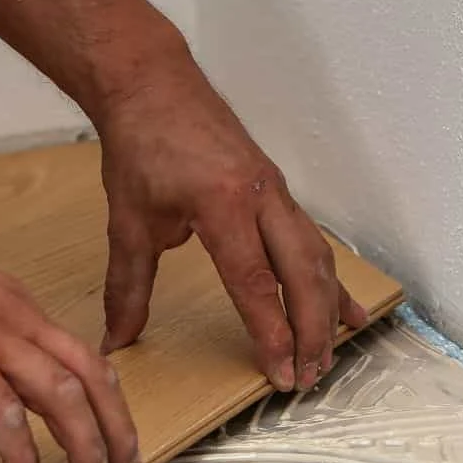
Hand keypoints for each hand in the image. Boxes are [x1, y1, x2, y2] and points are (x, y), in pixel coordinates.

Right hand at [0, 207, 140, 462]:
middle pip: (92, 376)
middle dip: (118, 433)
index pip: (79, 357)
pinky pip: (3, 416)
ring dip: (88, 450)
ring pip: (64, 397)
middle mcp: (14, 318)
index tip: (115, 442)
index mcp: (12, 307)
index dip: (106, 403)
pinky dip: (22, 456)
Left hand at [96, 71, 367, 391]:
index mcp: (223, 204)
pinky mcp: (278, 191)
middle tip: (309, 379)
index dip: (271, 332)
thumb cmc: (141, 145)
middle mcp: (261, 197)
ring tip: (325, 358)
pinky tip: (346, 312)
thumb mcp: (128, 220)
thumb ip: (127, 285)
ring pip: (316, 259)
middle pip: (302, 275)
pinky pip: (313, 242)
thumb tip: (116, 340)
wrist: (154, 84)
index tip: (279, 374)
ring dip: (325, 312)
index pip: (255, 282)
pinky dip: (329, 281)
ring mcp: (276, 192)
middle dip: (310, 332)